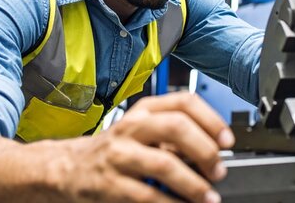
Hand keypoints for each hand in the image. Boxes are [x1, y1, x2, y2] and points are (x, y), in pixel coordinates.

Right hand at [51, 92, 232, 202]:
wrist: (66, 168)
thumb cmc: (113, 150)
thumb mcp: (142, 133)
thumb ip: (174, 137)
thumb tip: (214, 149)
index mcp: (144, 111)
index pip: (184, 102)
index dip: (212, 120)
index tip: (227, 140)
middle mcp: (131, 127)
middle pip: (177, 127)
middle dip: (206, 151)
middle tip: (218, 170)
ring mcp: (119, 155)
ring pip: (165, 163)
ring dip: (194, 184)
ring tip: (208, 196)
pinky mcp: (110, 184)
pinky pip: (148, 195)